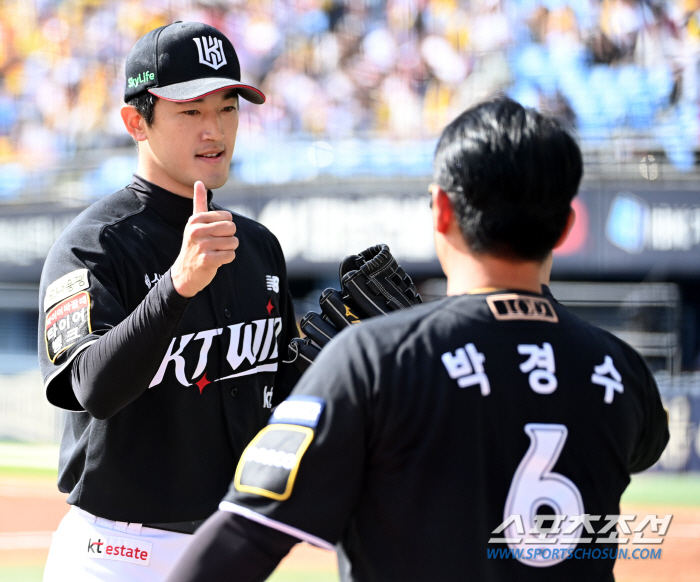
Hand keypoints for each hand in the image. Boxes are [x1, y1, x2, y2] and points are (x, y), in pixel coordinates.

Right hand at [171, 181, 237, 297]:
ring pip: (233, 242)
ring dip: (228, 249)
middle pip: (232, 228)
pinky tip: (216, 261)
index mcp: (196, 220)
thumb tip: (199, 182)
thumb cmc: (194, 245)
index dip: (226, 227)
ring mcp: (202, 245)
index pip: (228, 217)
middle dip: (228, 238)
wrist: (185, 273)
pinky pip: (231, 255)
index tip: (213, 234)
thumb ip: (199, 202)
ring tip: (215, 252)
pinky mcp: (208, 260)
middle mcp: (197, 231)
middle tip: (216, 244)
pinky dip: (227, 259)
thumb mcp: (194, 223)